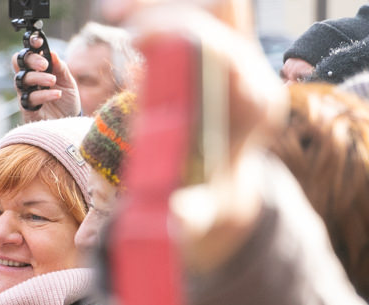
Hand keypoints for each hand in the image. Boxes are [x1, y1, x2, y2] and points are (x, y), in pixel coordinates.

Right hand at [12, 40, 80, 121]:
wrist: (69, 122)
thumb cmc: (66, 101)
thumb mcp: (68, 81)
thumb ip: (60, 67)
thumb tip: (52, 53)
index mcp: (37, 70)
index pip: (28, 53)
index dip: (30, 45)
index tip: (38, 41)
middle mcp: (29, 80)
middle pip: (19, 63)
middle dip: (31, 60)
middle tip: (44, 65)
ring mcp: (26, 94)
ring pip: (22, 80)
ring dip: (38, 78)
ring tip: (52, 80)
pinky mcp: (27, 109)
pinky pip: (30, 98)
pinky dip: (44, 95)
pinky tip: (56, 94)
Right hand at [127, 2, 285, 272]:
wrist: (224, 192)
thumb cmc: (209, 203)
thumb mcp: (202, 216)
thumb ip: (191, 217)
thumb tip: (174, 218)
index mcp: (252, 105)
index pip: (223, 50)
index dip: (180, 37)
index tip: (138, 39)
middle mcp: (249, 73)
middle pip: (220, 11)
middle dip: (167, 8)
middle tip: (117, 17)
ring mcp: (234, 58)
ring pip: (207, 5)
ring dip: (159, 6)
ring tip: (116, 13)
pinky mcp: (214, 51)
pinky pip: (191, 13)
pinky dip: (156, 12)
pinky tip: (124, 18)